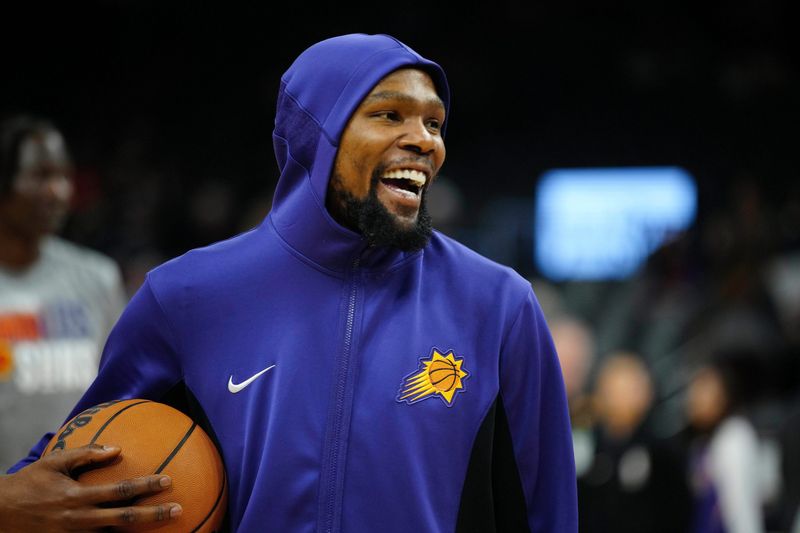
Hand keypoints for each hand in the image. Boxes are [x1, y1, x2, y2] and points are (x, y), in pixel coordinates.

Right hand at [0, 444, 181, 531]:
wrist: (0, 514)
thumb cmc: (29, 483)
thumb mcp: (53, 462)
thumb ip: (85, 453)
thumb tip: (117, 448)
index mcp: (77, 495)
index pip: (119, 490)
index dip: (145, 486)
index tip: (167, 480)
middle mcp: (79, 519)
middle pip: (125, 519)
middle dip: (154, 515)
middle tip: (179, 509)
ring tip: (167, 528)